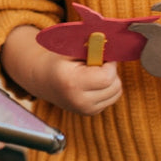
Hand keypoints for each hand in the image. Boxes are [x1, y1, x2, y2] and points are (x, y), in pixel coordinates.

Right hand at [0, 26, 121, 115]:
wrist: (43, 80)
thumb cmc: (58, 61)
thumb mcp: (71, 49)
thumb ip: (92, 48)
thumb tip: (115, 47)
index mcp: (72, 83)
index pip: (107, 77)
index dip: (109, 64)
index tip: (100, 56)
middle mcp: (79, 101)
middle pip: (115, 86)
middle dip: (110, 72)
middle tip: (95, 64)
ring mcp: (84, 110)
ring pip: (116, 93)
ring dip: (110, 81)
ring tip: (93, 74)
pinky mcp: (89, 113)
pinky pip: (112, 98)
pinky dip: (107, 88)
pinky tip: (92, 83)